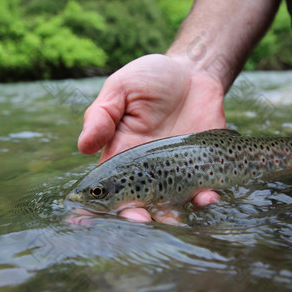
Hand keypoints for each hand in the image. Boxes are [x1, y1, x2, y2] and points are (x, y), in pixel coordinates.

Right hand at [78, 54, 224, 221]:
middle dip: (138, 216)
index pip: (107, 187)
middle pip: (139, 203)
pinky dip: (206, 198)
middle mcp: (149, 171)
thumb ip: (102, 115)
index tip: (91, 219)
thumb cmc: (150, 79)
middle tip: (140, 219)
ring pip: (173, 204)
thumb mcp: (121, 89)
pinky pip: (205, 190)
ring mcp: (177, 173)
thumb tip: (84, 146)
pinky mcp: (205, 168)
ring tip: (175, 219)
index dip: (100, 205)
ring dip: (173, 216)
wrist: (193, 72)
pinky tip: (208, 197)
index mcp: (122, 155)